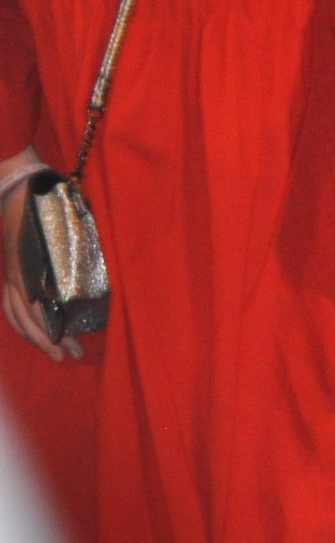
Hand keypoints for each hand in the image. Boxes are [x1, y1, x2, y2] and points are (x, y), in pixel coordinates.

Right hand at [0, 178, 78, 362]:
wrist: (19, 186)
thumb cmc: (52, 203)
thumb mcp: (79, 224)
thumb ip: (91, 247)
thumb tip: (116, 267)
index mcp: (37, 270)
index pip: (41, 313)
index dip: (55, 334)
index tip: (74, 347)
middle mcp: (20, 277)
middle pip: (30, 320)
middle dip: (48, 342)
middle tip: (71, 356)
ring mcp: (13, 274)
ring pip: (17, 315)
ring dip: (34, 337)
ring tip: (54, 353)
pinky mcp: (11, 271)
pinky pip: (10, 304)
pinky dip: (20, 322)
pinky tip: (32, 332)